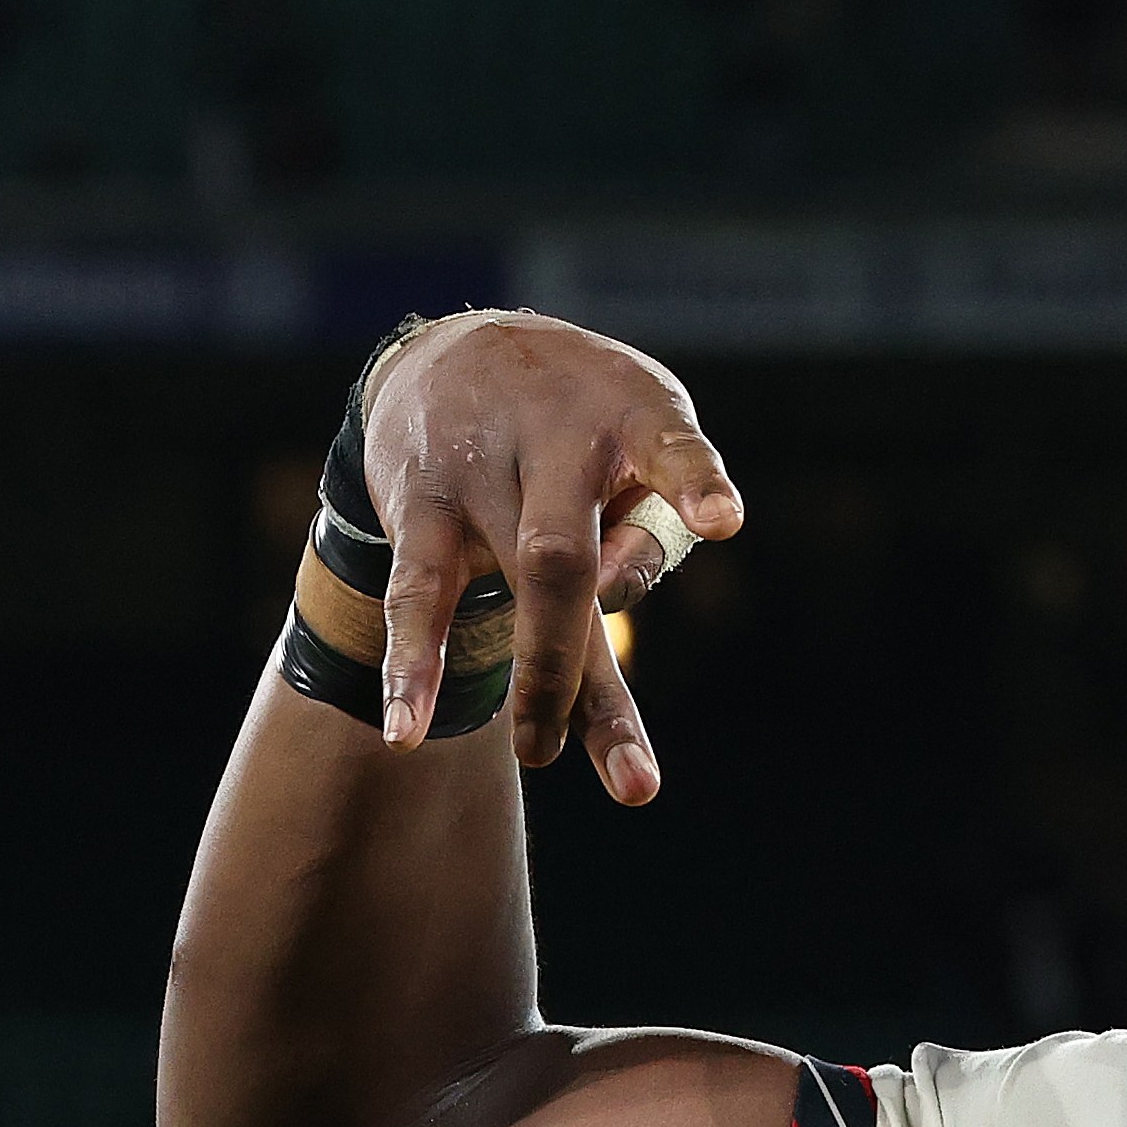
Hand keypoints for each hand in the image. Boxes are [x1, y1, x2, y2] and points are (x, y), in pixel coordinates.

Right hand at [357, 310, 748, 803]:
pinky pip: (416, 592)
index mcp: (633, 416)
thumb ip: (638, 546)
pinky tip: (404, 731)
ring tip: (542, 758)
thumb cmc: (586, 433)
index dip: (693, 481)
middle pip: (567, 557)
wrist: (459, 349)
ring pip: (508, 581)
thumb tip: (608, 602)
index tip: (721, 522)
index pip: (670, 446)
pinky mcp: (421, 502)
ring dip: (531, 677)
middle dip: (581, 657)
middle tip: (629, 777)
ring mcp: (481, 471)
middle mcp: (554, 439)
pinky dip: (411, 664)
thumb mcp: (636, 455)